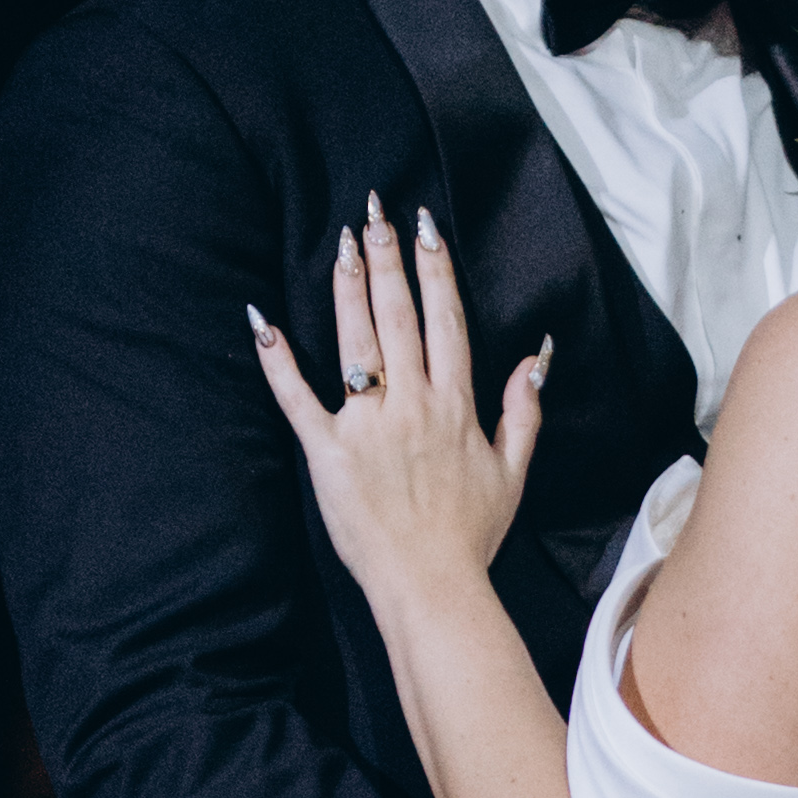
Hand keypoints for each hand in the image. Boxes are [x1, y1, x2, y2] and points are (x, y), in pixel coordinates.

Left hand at [249, 198, 545, 606]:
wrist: (432, 585)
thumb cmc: (470, 534)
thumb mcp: (513, 473)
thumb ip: (523, 411)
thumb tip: (534, 359)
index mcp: (455, 406)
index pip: (446, 321)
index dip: (435, 270)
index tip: (425, 228)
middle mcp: (412, 405)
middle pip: (398, 317)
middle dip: (387, 260)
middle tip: (375, 213)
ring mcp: (368, 426)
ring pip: (355, 343)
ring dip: (347, 288)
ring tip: (341, 244)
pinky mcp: (328, 452)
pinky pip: (298, 398)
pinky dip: (278, 360)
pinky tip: (263, 321)